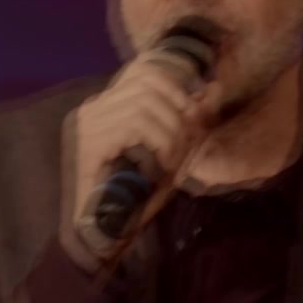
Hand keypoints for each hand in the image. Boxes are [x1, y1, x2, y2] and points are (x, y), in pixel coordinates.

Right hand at [58, 51, 210, 270]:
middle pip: (149, 82)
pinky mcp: (90, 142)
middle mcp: (93, 108)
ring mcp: (88, 124)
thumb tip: (215, 87)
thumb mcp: (171, 150)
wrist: (105, 233)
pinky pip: (136, 124)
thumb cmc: (137, 194)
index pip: (144, 68)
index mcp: (108, 105)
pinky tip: (163, 163)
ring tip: (174, 159)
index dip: (175, 82)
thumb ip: (189, 119)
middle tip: (187, 142)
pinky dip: (159, 142)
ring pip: (145, 103)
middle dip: (178, 110)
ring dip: (171, 131)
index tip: (192, 110)